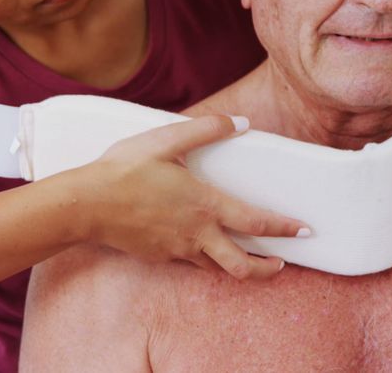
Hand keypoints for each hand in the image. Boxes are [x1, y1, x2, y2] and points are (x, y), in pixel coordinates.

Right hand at [79, 115, 308, 279]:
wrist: (86, 205)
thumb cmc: (124, 169)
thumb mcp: (166, 140)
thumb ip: (206, 129)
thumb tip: (240, 122)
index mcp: (205, 205)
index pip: (256, 222)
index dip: (285, 228)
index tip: (305, 230)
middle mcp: (196, 234)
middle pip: (242, 265)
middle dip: (267, 269)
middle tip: (283, 264)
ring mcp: (177, 250)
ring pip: (217, 268)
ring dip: (238, 267)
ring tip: (249, 260)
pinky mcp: (160, 257)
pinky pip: (191, 263)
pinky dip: (206, 260)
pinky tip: (203, 247)